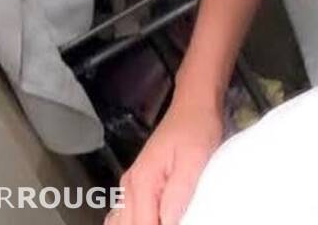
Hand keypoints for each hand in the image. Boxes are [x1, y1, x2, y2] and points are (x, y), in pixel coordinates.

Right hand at [107, 91, 224, 224]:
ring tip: (161, 218)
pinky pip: (124, 214)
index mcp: (141, 182)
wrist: (193, 105)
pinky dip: (132, 222)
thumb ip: (178, 195)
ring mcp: (131, 185)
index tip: (178, 222)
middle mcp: (129, 185)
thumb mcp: (194, 161)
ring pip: (121, 222)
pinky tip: (150, 220)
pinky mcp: (138, 184)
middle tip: (174, 219)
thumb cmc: (196, 128)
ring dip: (138, 224)